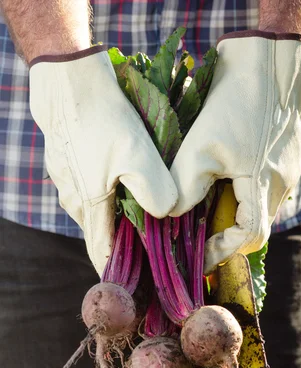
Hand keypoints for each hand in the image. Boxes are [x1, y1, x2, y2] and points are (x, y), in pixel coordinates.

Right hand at [29, 47, 177, 275]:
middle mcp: (76, 201)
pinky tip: (132, 188)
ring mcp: (71, 183)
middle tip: (156, 251)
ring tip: (151, 219)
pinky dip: (114, 198)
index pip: (102, 255)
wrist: (67, 79)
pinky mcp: (73, 165)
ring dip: (122, 220)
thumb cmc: (101, 118)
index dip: (120, 274)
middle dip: (126, 247)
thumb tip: (166, 216)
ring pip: (101, 212)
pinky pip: (96, 192)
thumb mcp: (136, 155)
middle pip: (103, 235)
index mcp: (89, 207)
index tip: (139, 287)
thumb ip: (154, 192)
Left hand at [170, 32, 300, 273]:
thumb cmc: (239, 98)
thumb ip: (186, 186)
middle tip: (195, 232)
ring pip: (257, 205)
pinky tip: (220, 179)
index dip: (222, 251)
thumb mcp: (202, 146)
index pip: (249, 237)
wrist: (276, 55)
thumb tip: (172, 215)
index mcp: (266, 186)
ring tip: (202, 205)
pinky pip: (262, 184)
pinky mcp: (285, 153)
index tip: (198, 257)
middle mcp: (282, 183)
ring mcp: (287, 167)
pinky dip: (240, 191)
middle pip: (254, 225)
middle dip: (224, 233)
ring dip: (230, 211)